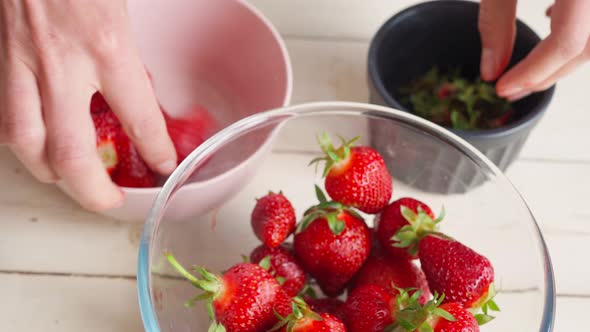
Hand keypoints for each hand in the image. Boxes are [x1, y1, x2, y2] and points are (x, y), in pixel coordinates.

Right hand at [0, 0, 176, 210]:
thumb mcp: (124, 0)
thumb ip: (136, 42)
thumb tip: (149, 78)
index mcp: (106, 44)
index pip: (138, 119)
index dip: (156, 150)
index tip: (165, 165)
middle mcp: (62, 62)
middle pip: (71, 154)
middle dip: (92, 191)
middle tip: (110, 202)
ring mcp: (22, 61)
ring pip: (26, 143)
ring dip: (49, 173)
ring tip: (70, 183)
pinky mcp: (0, 56)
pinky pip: (6, 112)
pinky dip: (23, 140)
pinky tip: (38, 145)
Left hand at [478, 0, 589, 99]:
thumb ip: (495, 20)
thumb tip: (490, 70)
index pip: (566, 42)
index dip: (532, 72)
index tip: (502, 88)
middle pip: (585, 49)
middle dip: (546, 75)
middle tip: (512, 89)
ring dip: (561, 57)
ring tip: (527, 68)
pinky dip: (573, 27)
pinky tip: (551, 19)